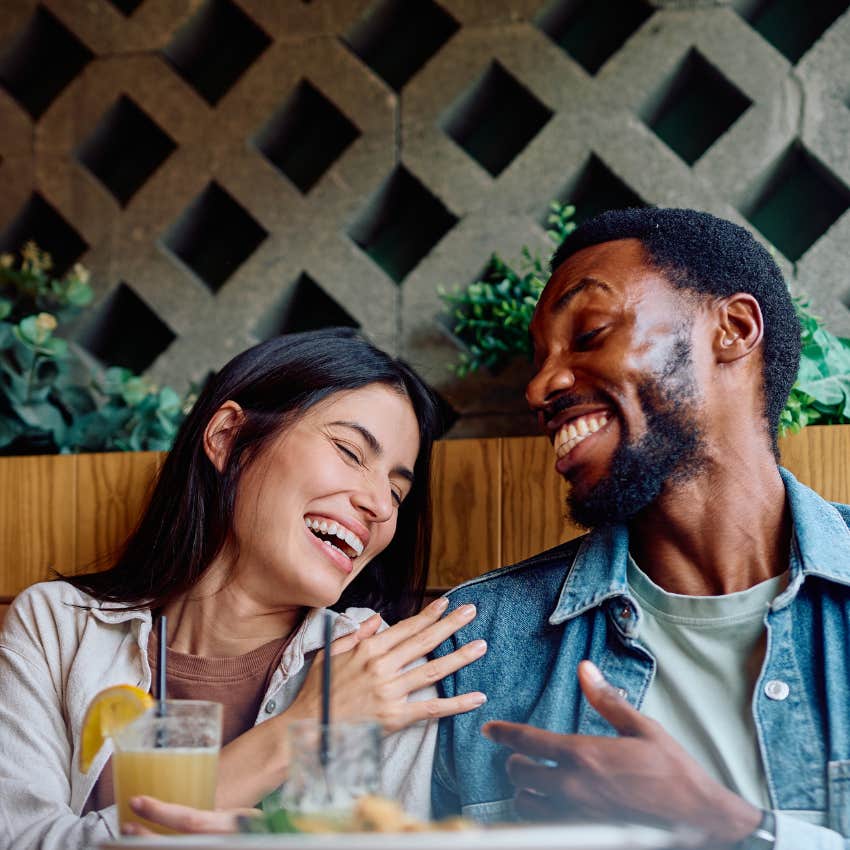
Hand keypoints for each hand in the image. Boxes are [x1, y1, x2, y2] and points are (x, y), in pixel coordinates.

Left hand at [121, 796, 256, 834]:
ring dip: (148, 846)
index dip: (159, 812)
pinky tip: (154, 844)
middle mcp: (216, 845)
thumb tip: (184, 809)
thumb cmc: (257, 832)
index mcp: (227, 829)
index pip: (189, 821)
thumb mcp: (241, 818)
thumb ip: (215, 818)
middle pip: (172, 846)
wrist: (268, 845)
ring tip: (134, 837)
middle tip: (126, 825)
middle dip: (143, 837)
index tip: (138, 801)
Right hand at [288, 596, 486, 732]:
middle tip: (471, 611)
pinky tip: (477, 697)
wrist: (307, 729)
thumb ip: (355, 635)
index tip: (446, 603)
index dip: (428, 615)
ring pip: (433, 670)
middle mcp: (382, 666)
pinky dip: (457, 703)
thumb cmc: (317, 693)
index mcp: (367, 649)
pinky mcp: (395, 717)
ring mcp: (390, 692)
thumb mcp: (330, 654)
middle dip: (450, 624)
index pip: (405, 628)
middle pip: (424, 642)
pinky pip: (432, 708)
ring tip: (481, 646)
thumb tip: (374, 619)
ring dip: (460, 657)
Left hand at [483, 660, 760, 845]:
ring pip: (526, 805)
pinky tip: (551, 806)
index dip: (504, 733)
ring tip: (535, 782)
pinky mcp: (583, 835)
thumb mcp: (643, 728)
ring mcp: (576, 817)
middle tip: (522, 755)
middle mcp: (573, 788)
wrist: (699, 821)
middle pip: (519, 774)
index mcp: (584, 755)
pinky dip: (540, 814)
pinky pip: (544, 827)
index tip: (490, 728)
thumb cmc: (673, 772)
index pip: (528, 740)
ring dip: (525, 791)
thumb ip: (607, 700)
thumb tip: (585, 670)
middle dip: (516, 762)